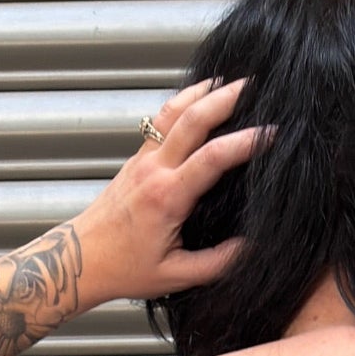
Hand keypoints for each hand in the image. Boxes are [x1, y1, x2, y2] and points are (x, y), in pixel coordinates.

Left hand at [70, 76, 264, 304]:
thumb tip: (252, 247)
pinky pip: (163, 119)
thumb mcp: (176, 276)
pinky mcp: (137, 157)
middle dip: (226, 96)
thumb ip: (217, 263)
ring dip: (203, 90)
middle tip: (255, 85)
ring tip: (230, 79)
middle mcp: (154, 169)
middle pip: (192, 117)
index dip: (245, 142)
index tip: (271, 134)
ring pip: (174, 110)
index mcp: (167, 197)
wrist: (83, 257)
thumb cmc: (125, 269)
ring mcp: (143, 158)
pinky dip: (184, 101)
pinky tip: (200, 95)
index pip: (212, 158)